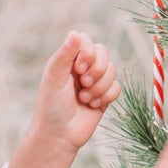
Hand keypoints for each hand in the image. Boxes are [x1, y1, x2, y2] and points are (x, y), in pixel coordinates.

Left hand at [29, 31, 120, 155]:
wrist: (59, 135)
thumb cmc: (51, 107)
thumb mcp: (54, 78)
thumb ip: (64, 55)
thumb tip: (74, 32)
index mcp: (67, 60)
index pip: (87, 41)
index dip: (88, 53)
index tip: (78, 68)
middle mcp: (81, 68)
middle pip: (104, 53)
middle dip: (97, 70)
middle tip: (83, 83)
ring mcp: (94, 82)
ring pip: (112, 71)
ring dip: (99, 87)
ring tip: (84, 99)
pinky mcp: (103, 97)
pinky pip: (116, 88)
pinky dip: (106, 97)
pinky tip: (92, 106)